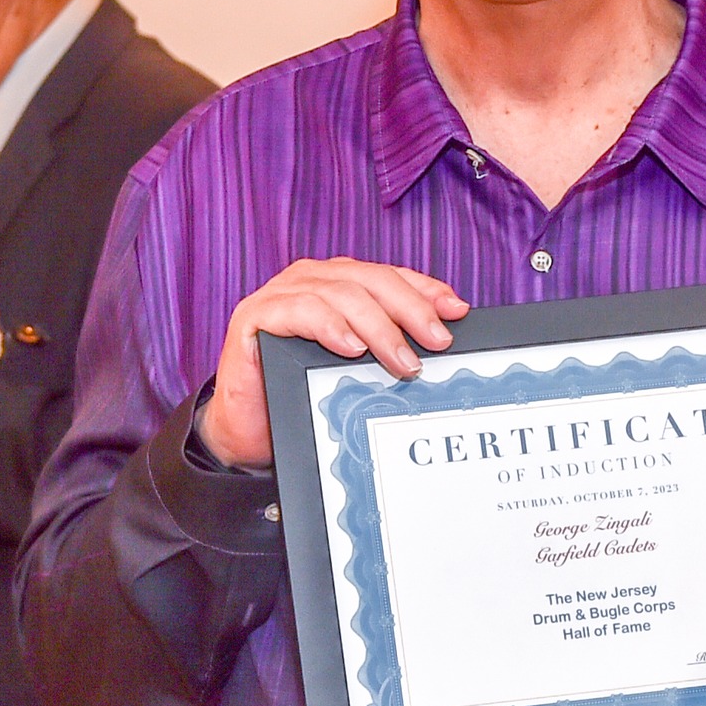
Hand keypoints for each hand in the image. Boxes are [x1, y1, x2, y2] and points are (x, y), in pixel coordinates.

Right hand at [195, 258, 469, 468]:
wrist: (248, 430)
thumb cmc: (303, 393)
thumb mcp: (356, 368)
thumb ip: (387, 345)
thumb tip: (440, 340)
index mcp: (337, 283)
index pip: (390, 276)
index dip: (425, 289)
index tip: (457, 311)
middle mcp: (311, 280)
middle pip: (371, 280)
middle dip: (410, 309)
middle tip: (436, 342)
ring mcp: (281, 294)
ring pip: (341, 293)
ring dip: (377, 327)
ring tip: (401, 360)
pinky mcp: (255, 315)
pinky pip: (298, 309)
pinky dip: (330, 325)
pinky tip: (351, 346)